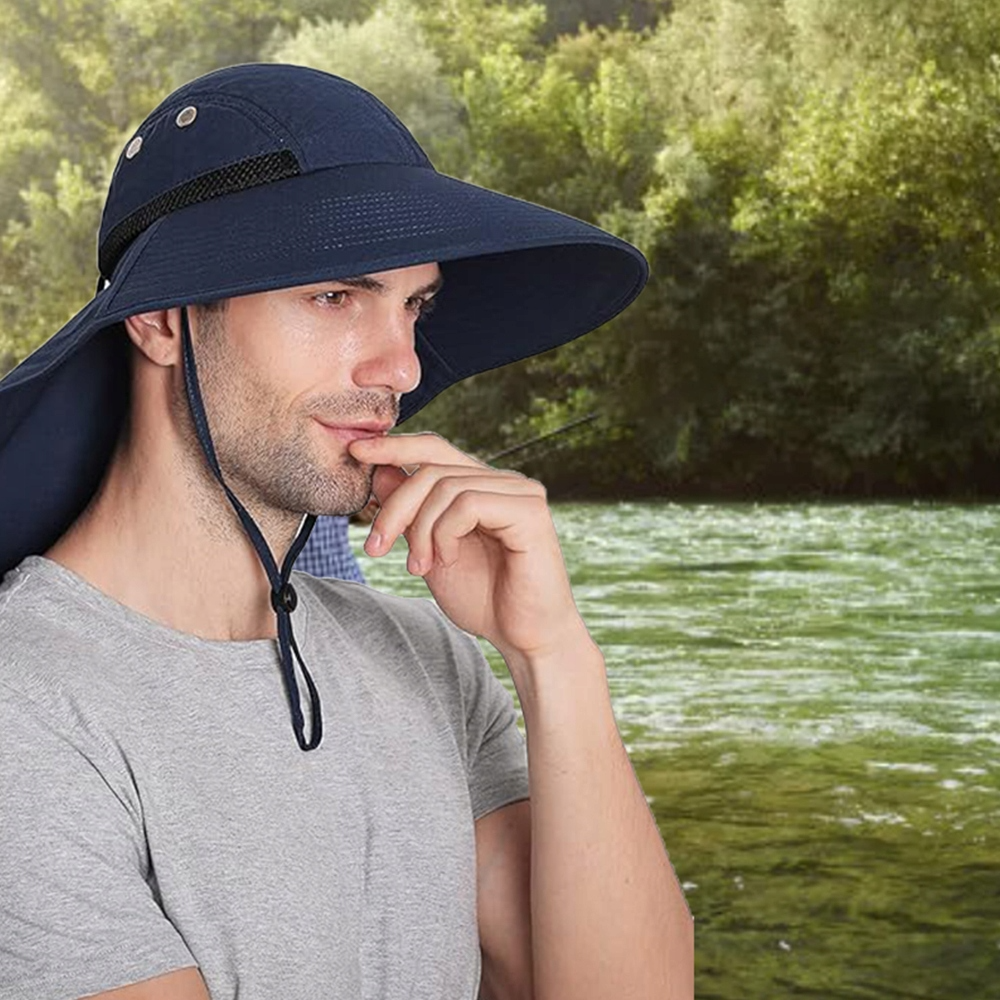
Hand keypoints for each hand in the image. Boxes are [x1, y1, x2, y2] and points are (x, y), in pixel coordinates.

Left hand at [347, 432, 588, 663]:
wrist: (523, 638)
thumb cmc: (484, 599)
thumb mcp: (429, 552)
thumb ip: (411, 514)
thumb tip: (379, 472)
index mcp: (482, 486)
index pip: (434, 449)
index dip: (394, 447)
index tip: (356, 452)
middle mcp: (503, 482)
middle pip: (431, 468)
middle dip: (394, 508)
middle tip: (375, 548)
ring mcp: (520, 492)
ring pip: (445, 486)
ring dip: (420, 531)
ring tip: (420, 567)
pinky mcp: (529, 511)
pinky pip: (468, 504)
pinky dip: (445, 534)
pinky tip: (449, 560)